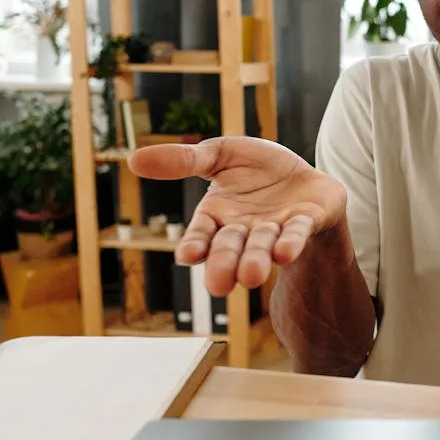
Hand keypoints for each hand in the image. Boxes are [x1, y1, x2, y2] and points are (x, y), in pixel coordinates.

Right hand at [127, 137, 346, 294]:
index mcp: (218, 216)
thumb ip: (183, 160)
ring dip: (256, 260)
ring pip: (262, 247)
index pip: (202, 235)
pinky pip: (297, 233)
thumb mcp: (219, 154)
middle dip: (224, 264)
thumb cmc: (256, 169)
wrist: (303, 175)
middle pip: (230, 249)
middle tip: (218, 285)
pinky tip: (285, 253)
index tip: (188, 255)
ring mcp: (276, 229)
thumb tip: (132, 159)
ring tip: (251, 275)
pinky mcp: (306, 221)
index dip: (195, 245)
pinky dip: (290, 242)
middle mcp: (244, 230)